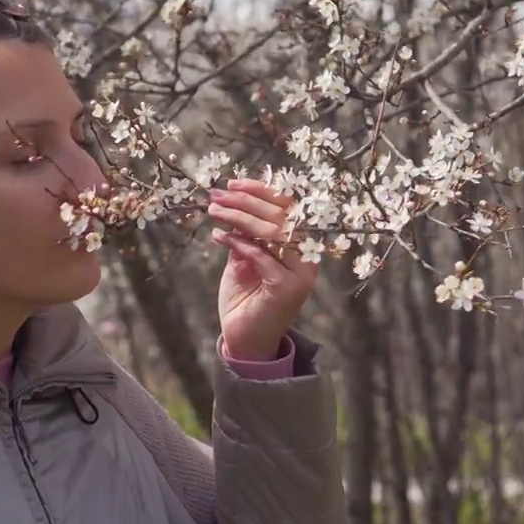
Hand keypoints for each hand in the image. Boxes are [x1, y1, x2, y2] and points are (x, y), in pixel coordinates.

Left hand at [209, 179, 318, 360]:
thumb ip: (245, 232)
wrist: (245, 340)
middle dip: (245, 201)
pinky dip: (238, 243)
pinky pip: (261, 255)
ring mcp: (302, 274)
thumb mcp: (243, 257)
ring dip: (239, 217)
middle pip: (281, 216)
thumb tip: (232, 200)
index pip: (288, 207)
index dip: (261, 191)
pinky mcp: (288, 288)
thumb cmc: (245, 297)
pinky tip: (219, 237)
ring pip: (273, 233)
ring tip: (214, 210)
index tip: (233, 183)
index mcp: (303, 246)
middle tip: (216, 195)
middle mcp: (309, 258)